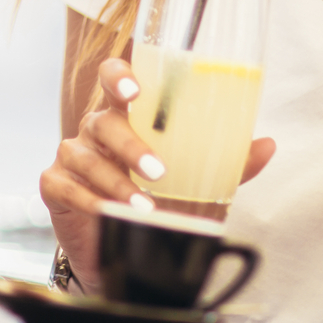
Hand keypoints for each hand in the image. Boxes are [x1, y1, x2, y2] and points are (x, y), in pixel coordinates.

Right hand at [39, 59, 273, 291]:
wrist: (116, 244)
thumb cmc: (155, 199)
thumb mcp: (196, 182)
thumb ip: (228, 164)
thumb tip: (268, 145)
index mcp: (126, 115)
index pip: (113, 78)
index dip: (120, 77)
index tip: (136, 90)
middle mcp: (95, 129)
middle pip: (103, 121)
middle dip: (131, 145)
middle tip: (159, 171)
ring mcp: (72, 155)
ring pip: (86, 156)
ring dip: (116, 183)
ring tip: (144, 207)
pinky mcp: (54, 184)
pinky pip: (67, 186)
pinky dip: (90, 201)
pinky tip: (109, 214)